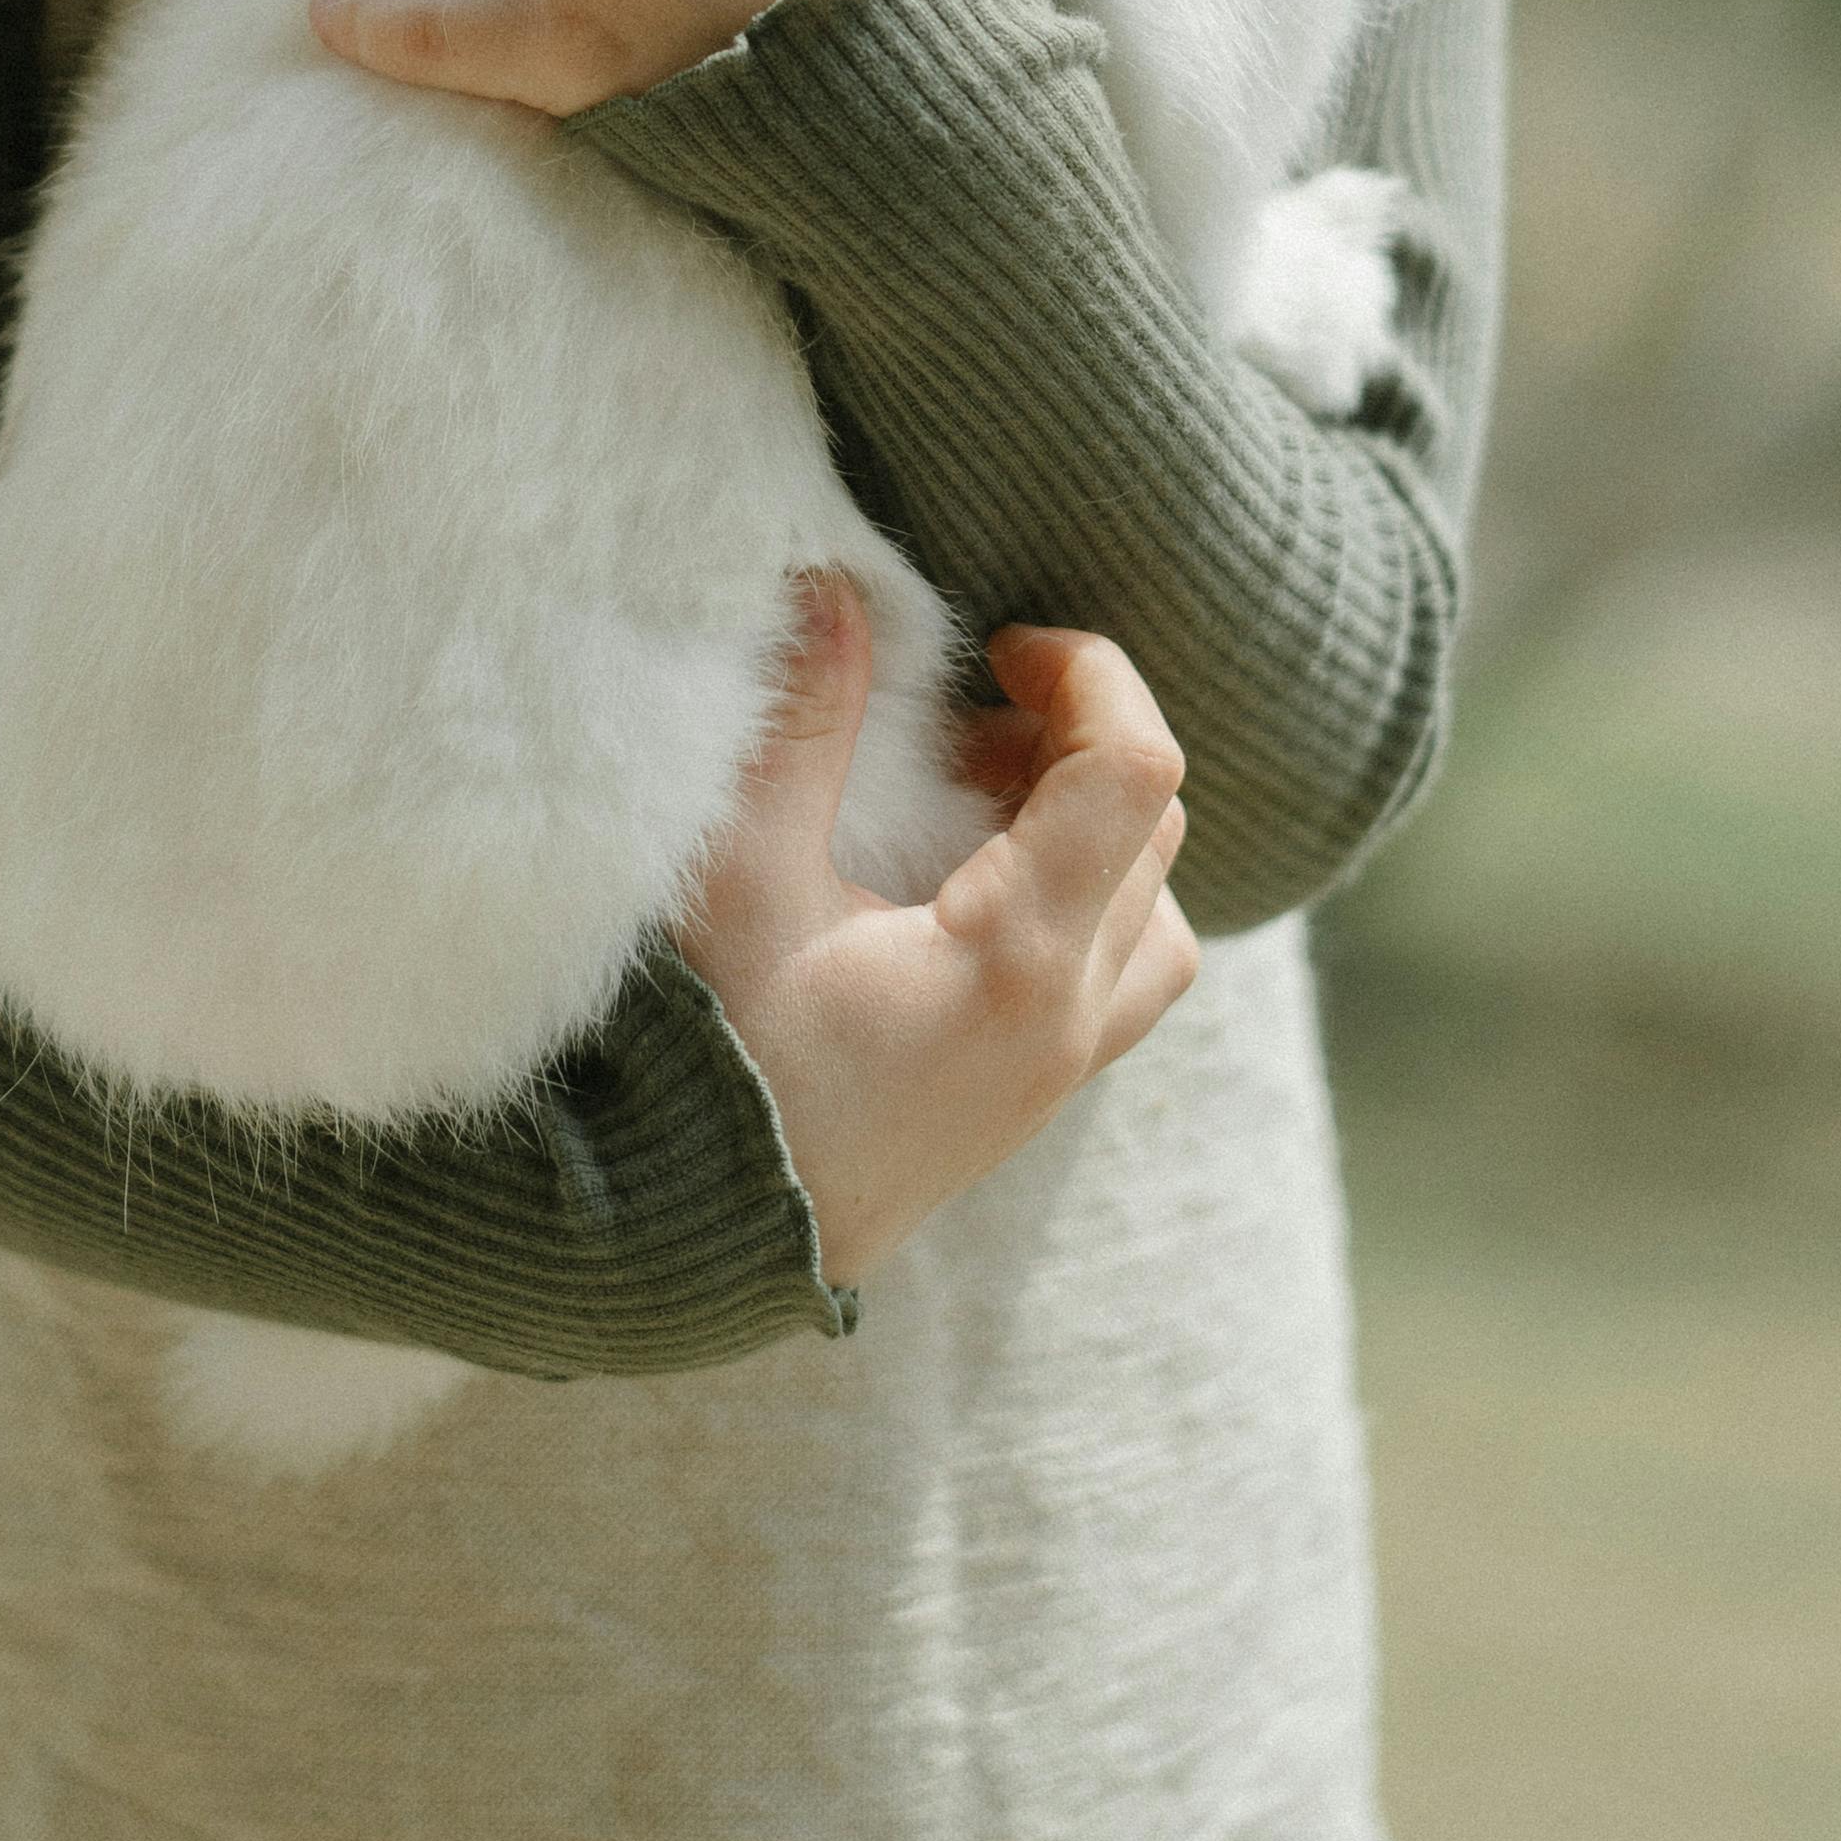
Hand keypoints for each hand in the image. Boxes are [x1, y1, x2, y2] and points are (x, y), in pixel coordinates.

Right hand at [672, 586, 1195, 1290]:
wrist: (683, 1248)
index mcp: (1017, 960)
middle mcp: (1065, 1022)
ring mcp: (1055, 1073)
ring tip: (974, 798)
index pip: (1136, 774)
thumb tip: (837, 592)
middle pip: (1156, 835)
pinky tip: (963, 883)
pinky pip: (1118, 980)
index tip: (996, 644)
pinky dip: (1082, 904)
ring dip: (1094, 831)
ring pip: (1157, 919)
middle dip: (1077, 742)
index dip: (1088, 676)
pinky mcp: (1024, 1101)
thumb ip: (801, 729)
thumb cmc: (706, 1062)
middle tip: (961, 715)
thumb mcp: (738, 879)